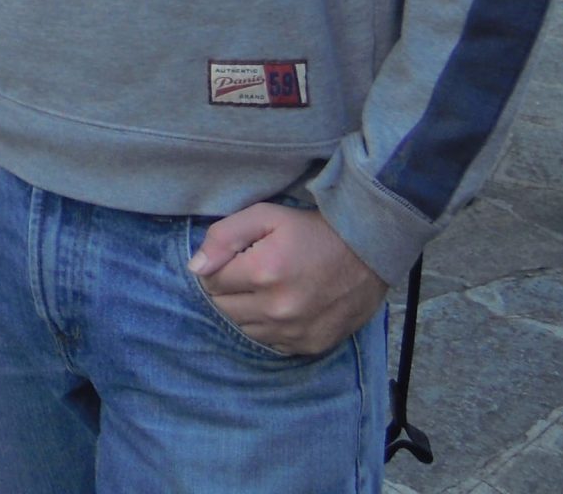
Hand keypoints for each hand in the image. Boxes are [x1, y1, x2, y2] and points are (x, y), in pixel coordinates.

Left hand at [188, 204, 386, 357]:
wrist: (367, 254)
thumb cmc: (312, 231)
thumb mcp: (266, 216)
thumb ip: (224, 237)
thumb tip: (196, 268)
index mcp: (263, 272)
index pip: (211, 281)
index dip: (219, 268)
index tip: (236, 259)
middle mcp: (277, 308)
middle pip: (224, 309)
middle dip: (229, 290)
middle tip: (250, 274)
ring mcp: (294, 331)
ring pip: (244, 328)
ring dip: (247, 310)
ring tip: (266, 290)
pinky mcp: (309, 346)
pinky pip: (271, 343)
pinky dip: (269, 328)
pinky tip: (282, 307)